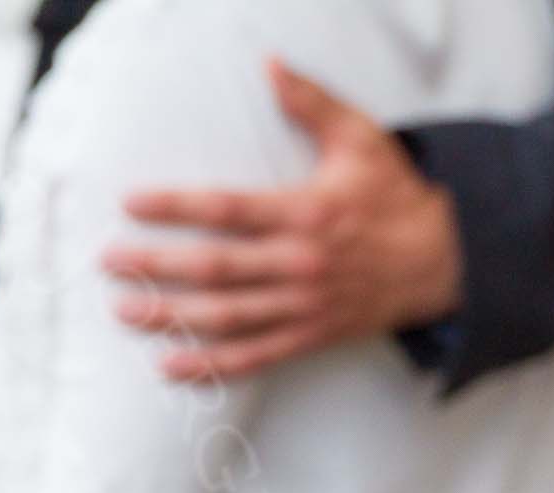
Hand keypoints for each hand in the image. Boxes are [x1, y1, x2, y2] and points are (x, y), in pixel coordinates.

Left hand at [103, 60, 463, 382]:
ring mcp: (303, 305)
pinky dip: (211, 366)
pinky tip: (170, 366)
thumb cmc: (392, 195)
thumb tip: (269, 66)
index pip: (228, 209)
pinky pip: (253, 356)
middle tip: (108, 261)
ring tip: (125, 309)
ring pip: (226, 316)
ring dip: (171, 317)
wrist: (444, 258)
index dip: (176, 207)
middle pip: (215, 268)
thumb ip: (311, 104)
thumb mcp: (360, 139)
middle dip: (156, 265)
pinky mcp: (309, 336)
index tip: (130, 203)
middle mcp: (301, 263)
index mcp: (307, 212)